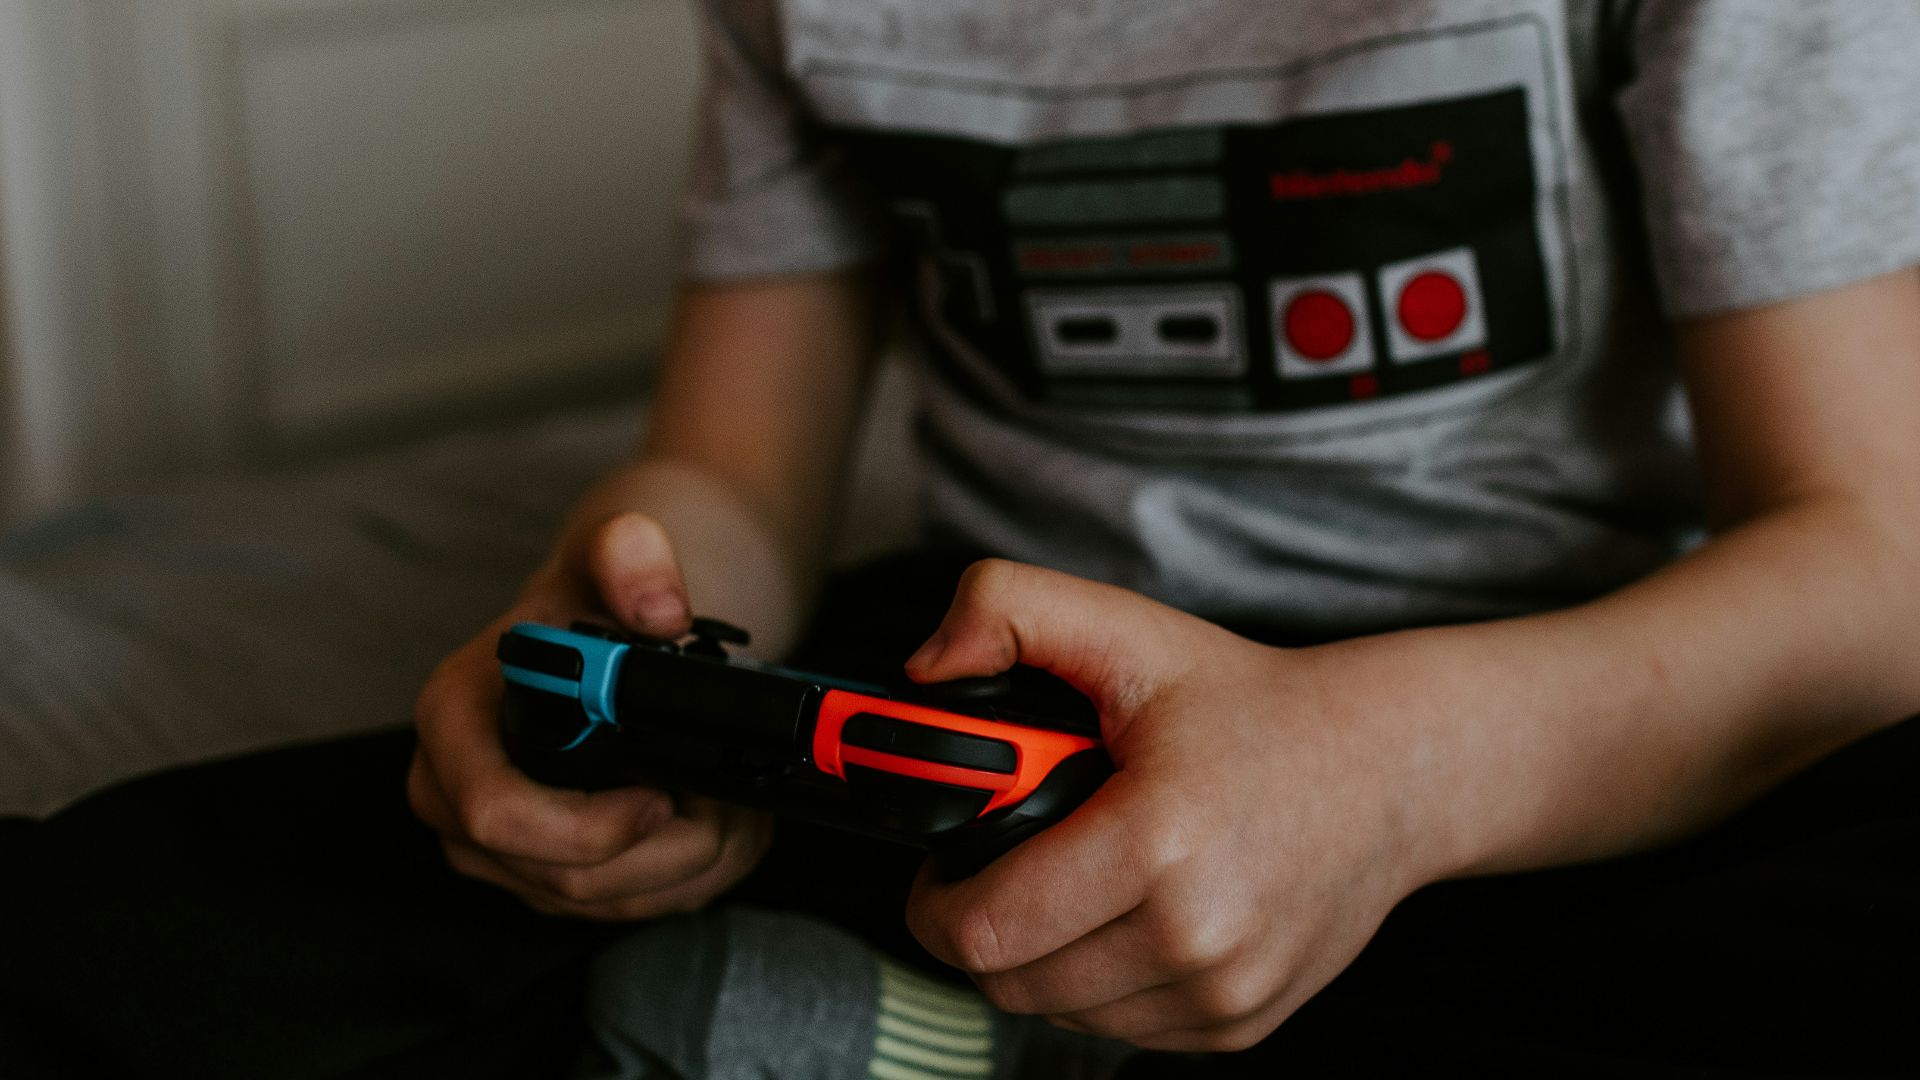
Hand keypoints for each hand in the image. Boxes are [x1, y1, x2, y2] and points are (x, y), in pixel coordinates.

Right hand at [408, 512, 773, 919]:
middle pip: (565, 876)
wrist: (600, 633)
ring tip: (730, 800)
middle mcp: (455, 797)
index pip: (498, 813)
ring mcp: (497, 851)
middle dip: (666, 847)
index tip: (664, 793)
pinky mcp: (543, 881)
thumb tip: (661, 610)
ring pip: (607, 901)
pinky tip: (715, 820)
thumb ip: (631, 556)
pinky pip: (625, 908)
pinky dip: (688, 874)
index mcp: (453, 722)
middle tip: (726, 797)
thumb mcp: (610, 555)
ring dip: (689, 861)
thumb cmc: (591, 602)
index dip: (587, 825)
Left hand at [902, 560, 1436, 1051]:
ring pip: (1059, 1013)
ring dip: (1039, 959)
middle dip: (978, 928)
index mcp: (1158, 839)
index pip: (986, 928)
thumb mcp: (1128, 629)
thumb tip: (924, 668)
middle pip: (1011, 982)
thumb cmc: (1250, 704)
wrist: (1388, 769)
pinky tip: (1122, 913)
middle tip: (997, 867)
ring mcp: (1224, 991)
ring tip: (1066, 882)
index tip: (941, 863)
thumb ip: (1007, 609)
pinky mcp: (1239, 1024)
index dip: (935, 899)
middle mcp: (1198, 934)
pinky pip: (1119, 1027)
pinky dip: (1098, 982)